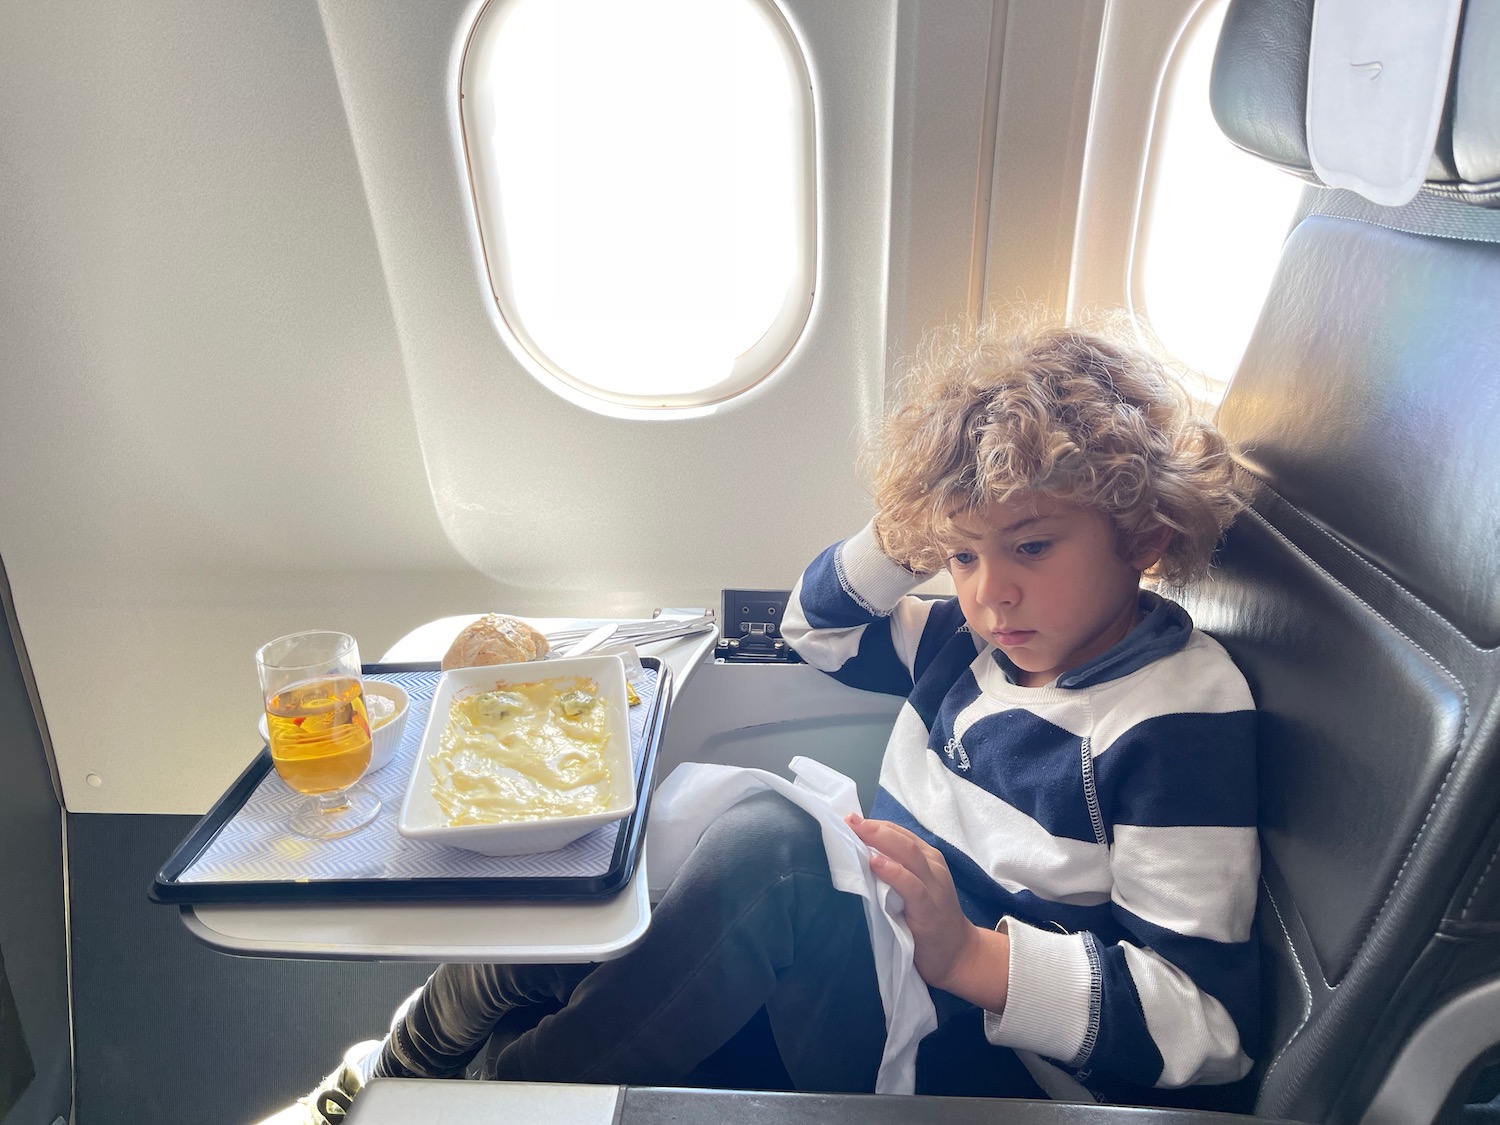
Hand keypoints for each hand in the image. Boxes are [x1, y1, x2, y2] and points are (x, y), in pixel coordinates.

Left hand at [846, 813, 1009, 1011]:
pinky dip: (893, 872)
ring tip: (856, 832)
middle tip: (847, 820)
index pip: (897, 832)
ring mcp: (933, 886)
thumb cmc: (928, 919)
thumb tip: (855, 855)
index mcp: (926, 858)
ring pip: (908, 854)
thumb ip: (892, 871)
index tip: (847, 819)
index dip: (873, 824)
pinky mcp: (929, 908)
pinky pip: (911, 886)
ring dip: (880, 841)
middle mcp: (931, 866)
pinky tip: (875, 864)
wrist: (957, 953)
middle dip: (872, 828)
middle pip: (901, 838)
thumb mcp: (911, 888)